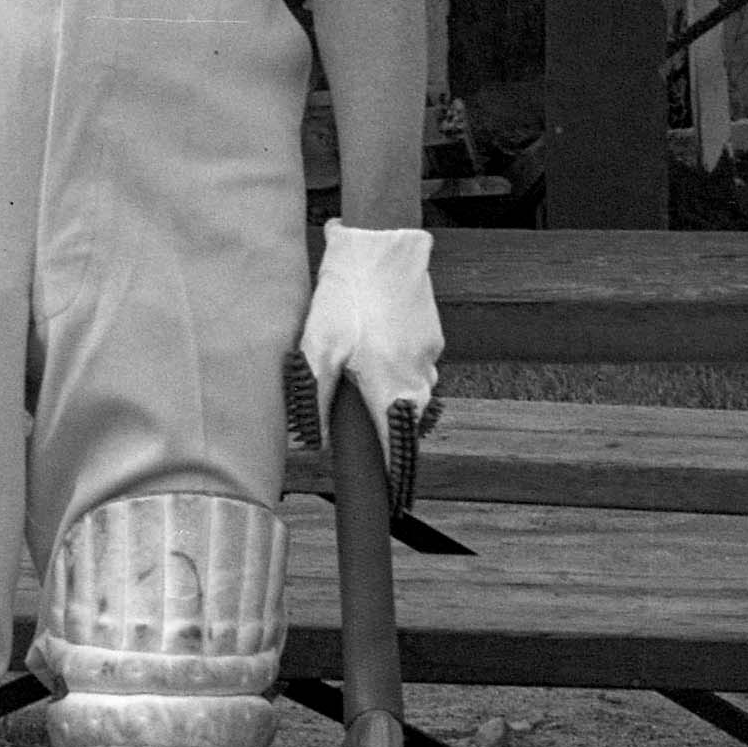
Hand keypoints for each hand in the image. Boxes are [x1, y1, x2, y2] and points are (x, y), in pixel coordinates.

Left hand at [300, 217, 444, 499]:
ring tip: (362, 368)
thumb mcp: (317, 348)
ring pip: (412, 391)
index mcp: (389, 388)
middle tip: (366, 423)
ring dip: (391, 391)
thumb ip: (314, 399)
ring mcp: (430, 356)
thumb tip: (315, 442)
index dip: (394, 477)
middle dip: (390, 429)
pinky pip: (416, 364)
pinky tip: (374, 341)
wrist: (383, 245)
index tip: (395, 502)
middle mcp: (417, 378)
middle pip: (406, 422)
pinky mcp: (433, 335)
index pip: (396, 449)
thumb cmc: (347, 297)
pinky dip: (398, 363)